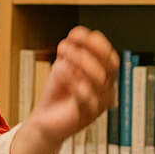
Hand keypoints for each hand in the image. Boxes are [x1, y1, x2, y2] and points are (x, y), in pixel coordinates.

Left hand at [26, 26, 118, 146]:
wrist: (44, 120)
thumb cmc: (58, 93)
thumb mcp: (63, 67)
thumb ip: (70, 53)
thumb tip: (74, 35)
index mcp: (104, 76)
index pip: (109, 56)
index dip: (96, 42)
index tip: (75, 33)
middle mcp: (106, 89)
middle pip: (108, 66)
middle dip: (88, 51)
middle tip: (64, 45)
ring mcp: (99, 103)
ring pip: (99, 80)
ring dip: (80, 63)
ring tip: (62, 56)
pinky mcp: (86, 115)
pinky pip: (86, 98)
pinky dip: (74, 82)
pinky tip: (61, 72)